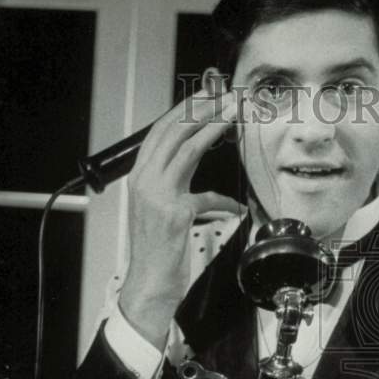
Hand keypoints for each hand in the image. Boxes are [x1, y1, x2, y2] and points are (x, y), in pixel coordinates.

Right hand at [119, 87, 241, 348]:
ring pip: (187, 149)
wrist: (148, 283)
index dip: (185, 109)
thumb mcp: (160, 206)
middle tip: (225, 96)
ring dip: (213, 127)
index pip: (161, 131)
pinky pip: (207, 198)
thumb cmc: (157, 248)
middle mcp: (145, 180)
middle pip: (174, 131)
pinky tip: (238, 207)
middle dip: (201, 108)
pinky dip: (225, 202)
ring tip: (233, 114)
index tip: (207, 95)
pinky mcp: (175, 214)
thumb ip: (175, 179)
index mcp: (139, 176)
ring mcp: (158, 196)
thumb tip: (196, 153)